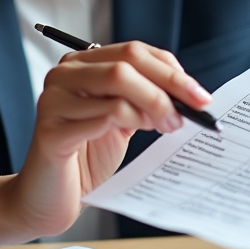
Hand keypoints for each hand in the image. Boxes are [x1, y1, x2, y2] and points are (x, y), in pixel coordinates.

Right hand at [6, 41, 211, 237]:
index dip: (171, 70)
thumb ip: (145, 98)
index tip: (200, 95)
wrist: (49, 197)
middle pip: (126, 64)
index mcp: (81, 64)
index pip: (133, 51)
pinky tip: (134, 136)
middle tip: (192, 111)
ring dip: (153, 106)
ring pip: (117, 84)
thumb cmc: (88, 156)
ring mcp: (53, 100)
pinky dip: (129, 123)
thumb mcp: (123, 119)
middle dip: (167, 86)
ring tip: (166, 127)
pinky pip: (103, 117)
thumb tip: (189, 92)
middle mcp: (63, 74)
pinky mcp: (51, 131)